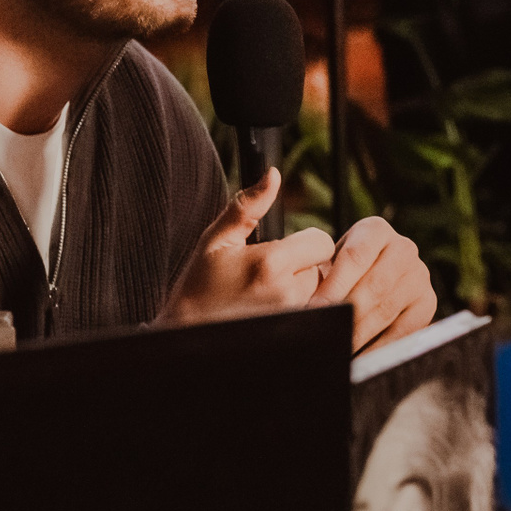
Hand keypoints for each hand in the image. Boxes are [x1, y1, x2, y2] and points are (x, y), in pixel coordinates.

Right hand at [158, 170, 336, 325]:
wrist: (187, 336)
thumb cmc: (199, 287)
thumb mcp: (217, 239)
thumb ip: (249, 205)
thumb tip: (273, 175)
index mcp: (271, 263)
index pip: (321, 241)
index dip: (304, 242)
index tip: (282, 250)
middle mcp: (288, 293)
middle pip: (323, 267)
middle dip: (302, 267)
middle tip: (268, 275)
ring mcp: (293, 318)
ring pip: (320, 292)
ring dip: (302, 290)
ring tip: (267, 295)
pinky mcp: (296, 334)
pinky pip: (315, 315)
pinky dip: (301, 311)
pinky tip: (271, 312)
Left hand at [308, 215, 436, 354]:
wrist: (369, 279)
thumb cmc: (339, 273)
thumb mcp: (328, 263)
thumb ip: (316, 274)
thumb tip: (309, 304)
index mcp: (375, 230)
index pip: (355, 256)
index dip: (335, 285)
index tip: (317, 309)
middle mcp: (403, 248)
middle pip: (374, 285)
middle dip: (347, 313)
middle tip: (326, 334)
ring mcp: (419, 276)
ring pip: (386, 309)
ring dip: (360, 333)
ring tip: (338, 348)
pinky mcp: (427, 303)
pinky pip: (403, 330)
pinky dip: (380, 347)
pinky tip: (361, 358)